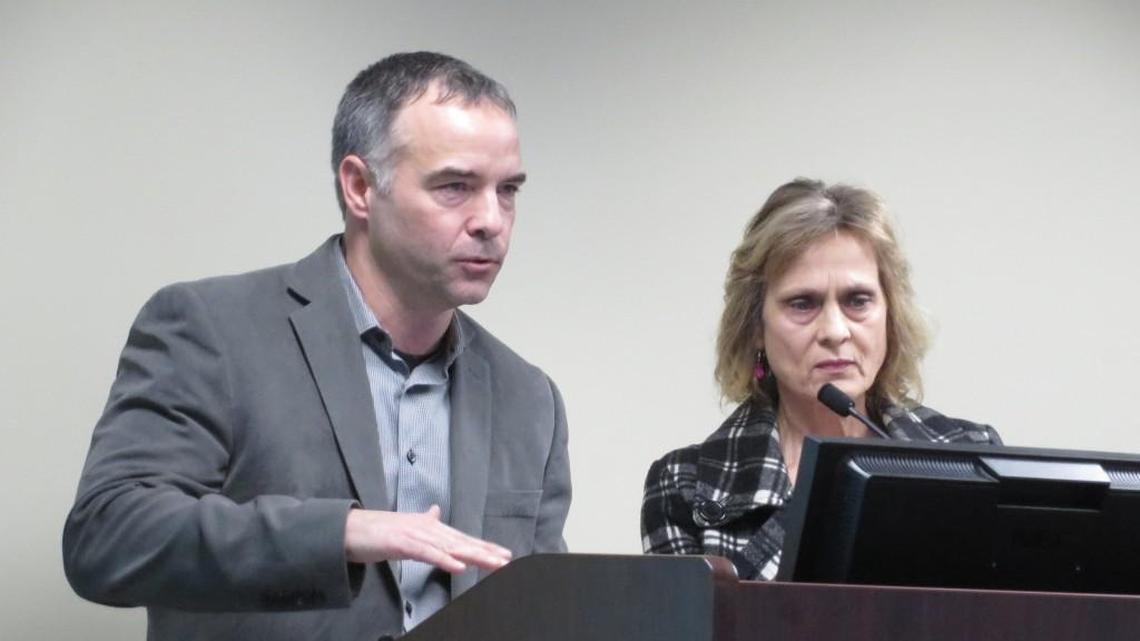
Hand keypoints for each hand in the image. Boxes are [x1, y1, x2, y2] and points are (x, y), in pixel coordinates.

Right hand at [343, 505, 511, 572]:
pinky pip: (428, 554)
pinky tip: (460, 567)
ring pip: (451, 547)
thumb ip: (425, 520)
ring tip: (493, 563)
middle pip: (462, 542)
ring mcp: (417, 535)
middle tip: (507, 560)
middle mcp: (429, 529)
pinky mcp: (403, 543)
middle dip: (486, 552)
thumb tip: (436, 509)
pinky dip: (445, 560)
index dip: (483, 546)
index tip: (504, 555)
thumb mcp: (407, 525)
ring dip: (474, 556)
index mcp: (431, 528)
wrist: (351, 529)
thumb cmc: (379, 530)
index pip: (462, 539)